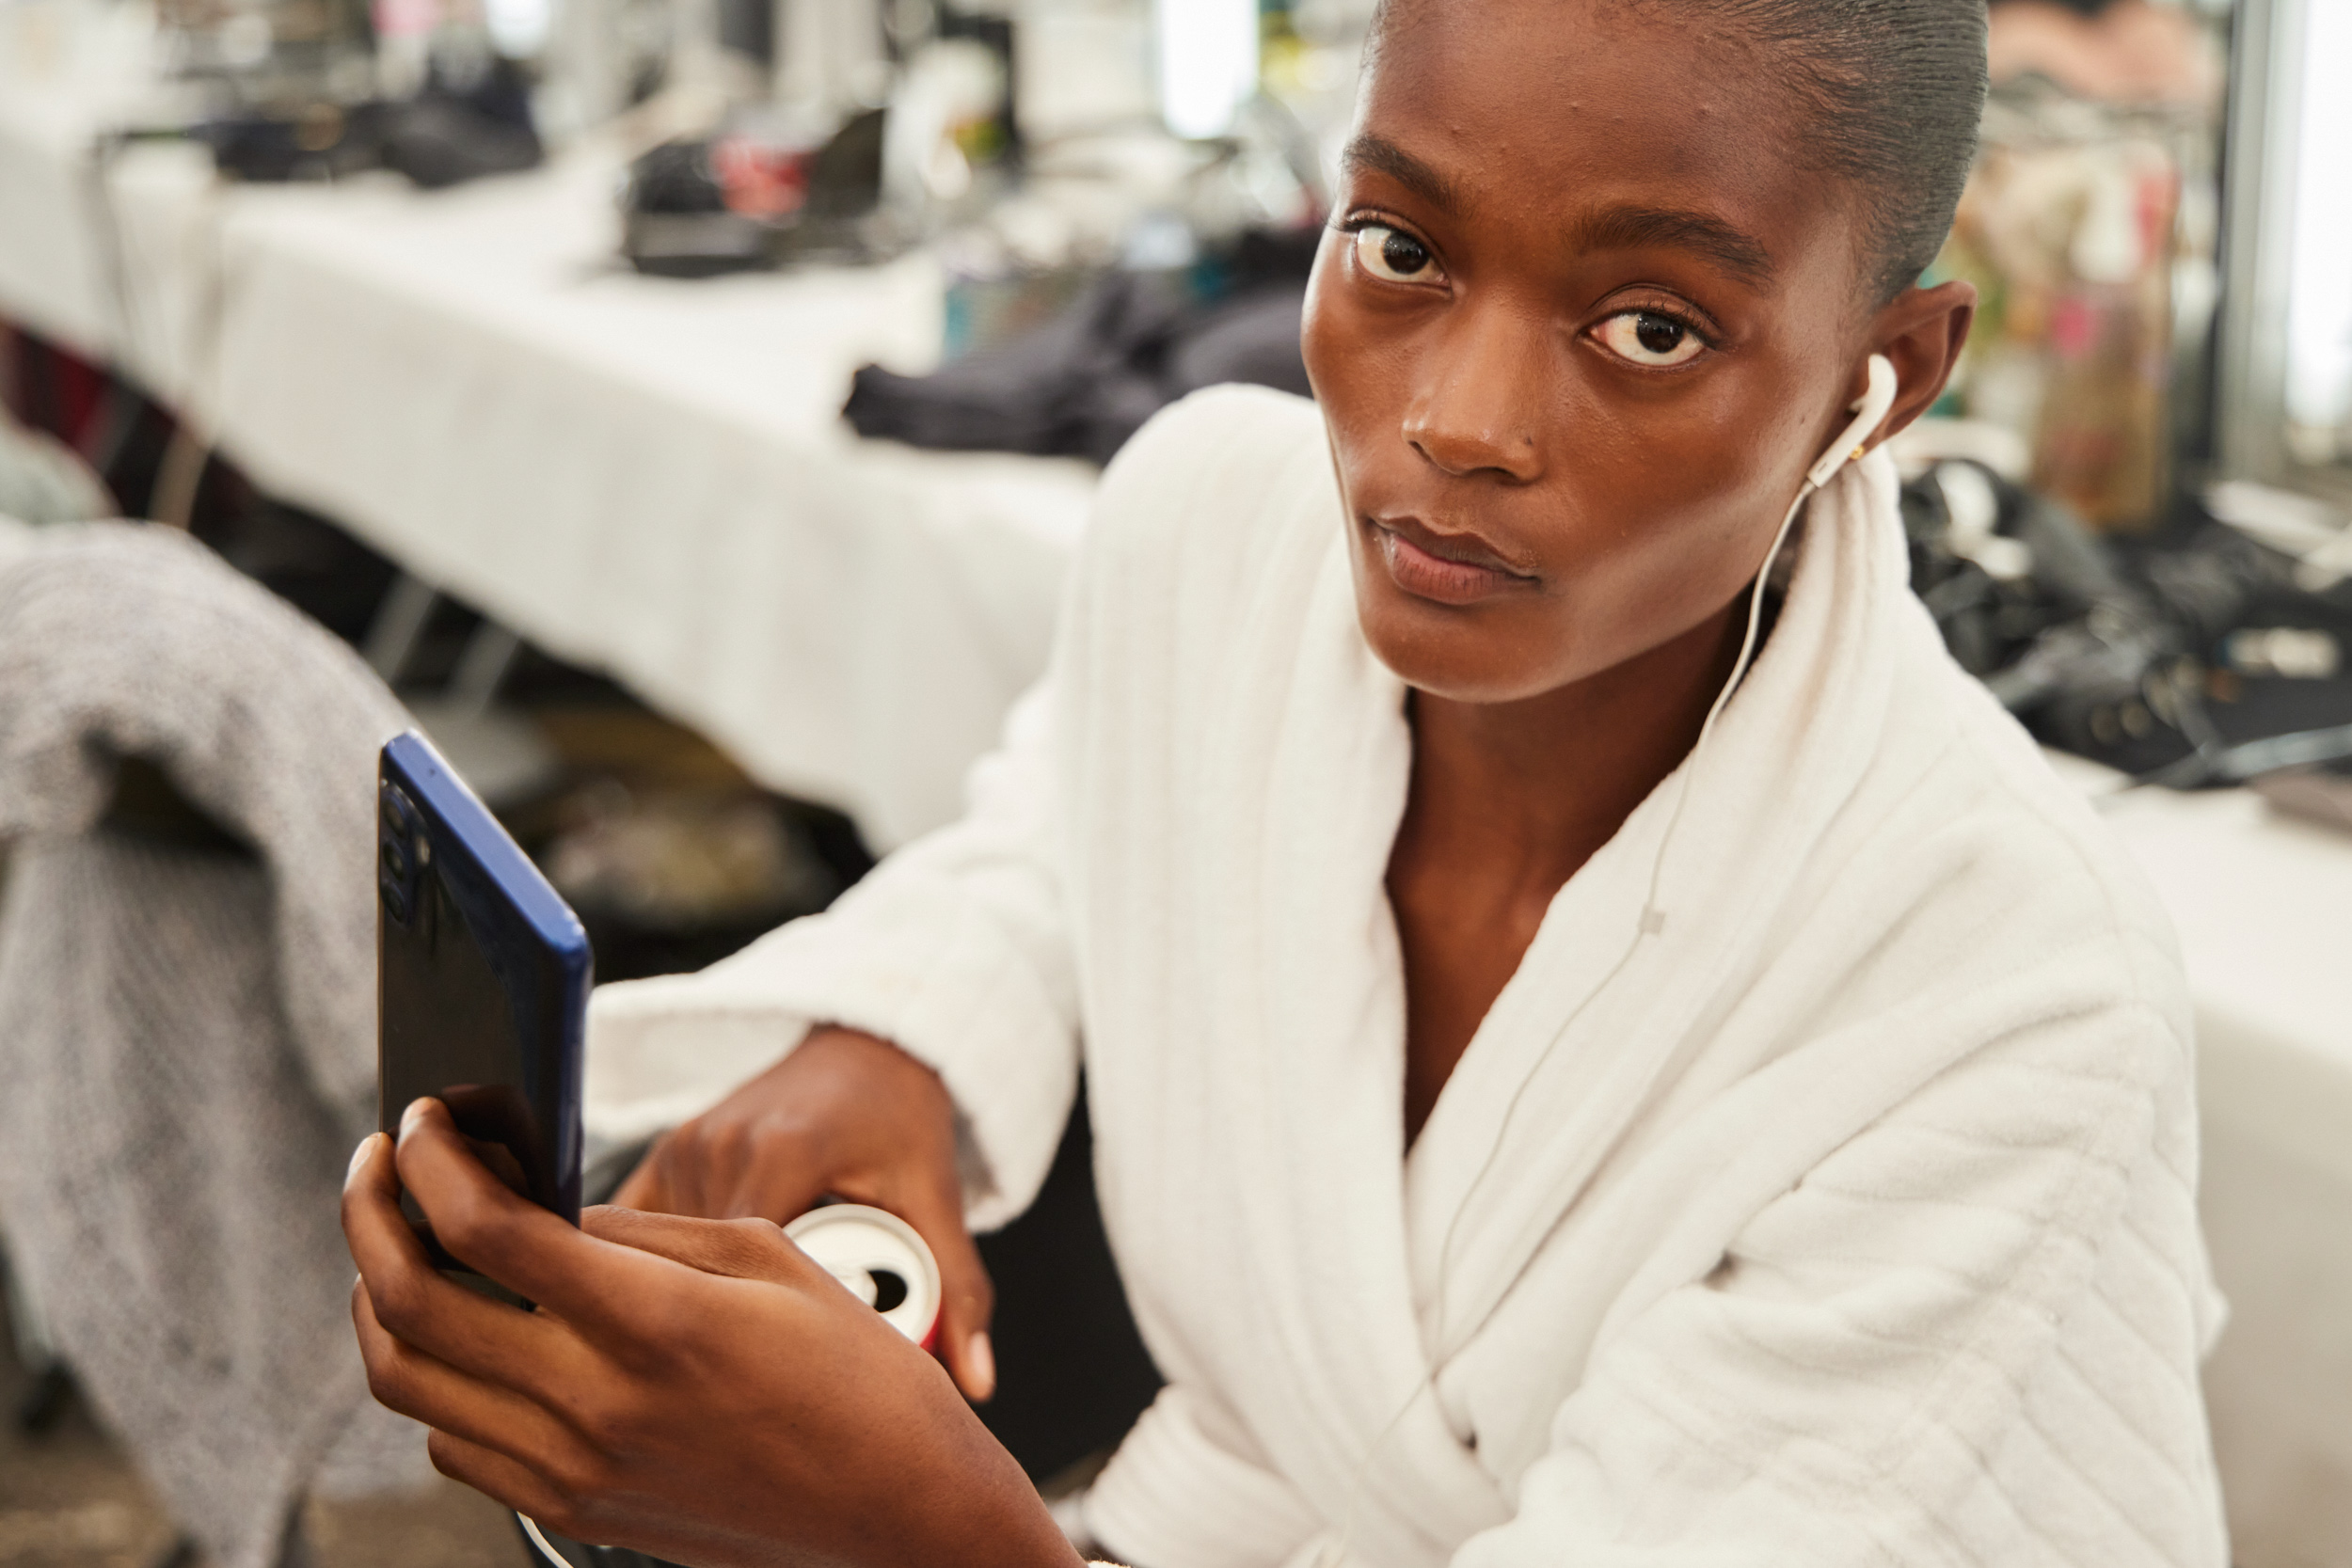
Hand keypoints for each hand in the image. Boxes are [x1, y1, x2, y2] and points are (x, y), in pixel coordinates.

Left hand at [344, 1100, 1080, 1567]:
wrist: (899, 1512)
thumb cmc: (857, 1375)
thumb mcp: (767, 1257)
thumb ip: (640, 1230)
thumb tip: (541, 1205)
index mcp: (657, 1322)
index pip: (489, 1230)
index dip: (434, 1163)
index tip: (421, 1122)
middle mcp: (597, 1405)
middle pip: (412, 1305)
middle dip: (371, 1216)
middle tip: (381, 1165)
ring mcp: (574, 1470)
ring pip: (407, 1381)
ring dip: (380, 1297)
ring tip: (402, 1242)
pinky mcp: (572, 1512)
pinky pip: (451, 1444)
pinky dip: (434, 1378)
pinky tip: (467, 1333)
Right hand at [613, 1026, 997, 1401]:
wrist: (868, 1050)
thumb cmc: (904, 1121)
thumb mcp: (936, 1199)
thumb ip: (961, 1288)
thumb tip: (978, 1385)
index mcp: (786, 1152)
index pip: (748, 1268)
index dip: (762, 1328)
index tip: (790, 1370)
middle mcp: (723, 1144)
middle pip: (706, 1267)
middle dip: (728, 1321)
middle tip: (761, 1370)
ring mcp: (689, 1143)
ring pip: (673, 1252)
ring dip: (696, 1293)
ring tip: (732, 1340)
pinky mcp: (669, 1147)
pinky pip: (647, 1225)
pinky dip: (664, 1261)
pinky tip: (684, 1298)